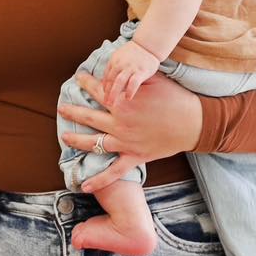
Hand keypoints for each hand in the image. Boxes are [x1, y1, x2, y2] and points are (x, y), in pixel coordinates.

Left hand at [58, 68, 203, 176]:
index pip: (97, 90)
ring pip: (93, 143)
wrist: (194, 122)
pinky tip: (83, 185)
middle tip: (61, 108)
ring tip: (64, 138)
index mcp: (122, 102)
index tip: (77, 78)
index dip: (85, 82)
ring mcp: (125, 142)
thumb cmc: (176, 98)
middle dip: (72, 111)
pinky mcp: (134, 157)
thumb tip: (122, 69)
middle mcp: (119, 122)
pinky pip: (113, 172)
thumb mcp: (153, 80)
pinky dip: (99, 180)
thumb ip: (133, 78)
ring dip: (76, 141)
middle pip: (88, 116)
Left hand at [104, 40, 159, 108]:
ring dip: (113, 93)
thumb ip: (115, 67)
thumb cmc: (135, 52)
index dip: (105, 86)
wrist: (149, 44)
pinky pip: (133, 83)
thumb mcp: (121, 56)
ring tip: (111, 103)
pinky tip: (128, 98)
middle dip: (106, 93)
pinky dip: (130, 90)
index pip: (107, 76)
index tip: (104, 95)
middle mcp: (120, 64)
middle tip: (105, 102)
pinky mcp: (141, 71)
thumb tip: (109, 80)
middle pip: (110, 80)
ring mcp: (130, 67)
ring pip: (119, 82)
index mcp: (114, 60)